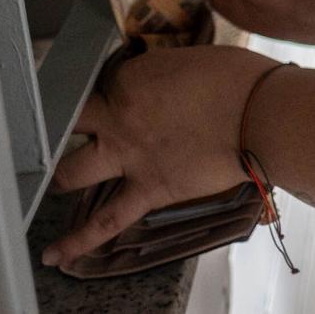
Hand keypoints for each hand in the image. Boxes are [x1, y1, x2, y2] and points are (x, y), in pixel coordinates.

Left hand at [42, 44, 275, 267]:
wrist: (262, 114)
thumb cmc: (239, 80)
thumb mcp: (192, 60)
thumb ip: (164, 74)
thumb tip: (161, 85)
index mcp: (131, 78)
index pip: (102, 82)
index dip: (110, 88)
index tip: (121, 92)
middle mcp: (118, 116)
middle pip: (69, 121)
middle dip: (62, 124)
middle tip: (59, 128)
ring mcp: (128, 156)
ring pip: (70, 170)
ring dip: (59, 176)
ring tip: (54, 181)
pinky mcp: (148, 190)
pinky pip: (105, 221)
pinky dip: (77, 242)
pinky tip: (53, 255)